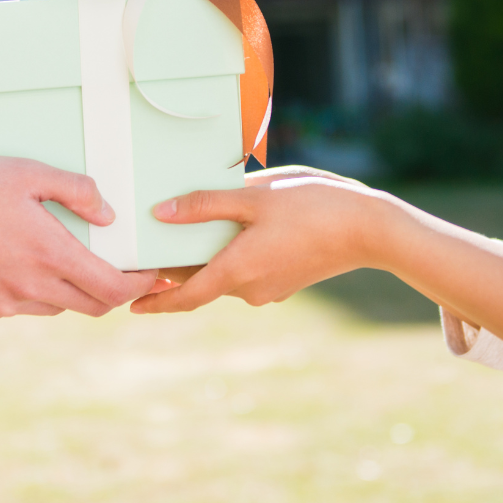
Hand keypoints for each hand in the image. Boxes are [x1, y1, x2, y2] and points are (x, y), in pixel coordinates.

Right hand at [0, 152, 158, 324]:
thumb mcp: (26, 171)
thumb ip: (75, 190)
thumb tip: (109, 215)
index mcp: (49, 254)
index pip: (113, 289)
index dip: (138, 284)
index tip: (148, 273)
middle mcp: (30, 288)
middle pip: (89, 306)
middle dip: (109, 291)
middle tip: (111, 268)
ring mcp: (3, 305)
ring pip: (52, 307)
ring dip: (64, 289)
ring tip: (51, 255)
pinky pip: (14, 308)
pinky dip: (21, 292)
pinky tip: (5, 261)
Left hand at [131, 166, 388, 313]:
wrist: (371, 229)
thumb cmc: (314, 206)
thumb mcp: (255, 196)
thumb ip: (206, 205)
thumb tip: (162, 214)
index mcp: (237, 271)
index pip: (185, 297)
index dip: (156, 303)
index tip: (130, 306)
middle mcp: (250, 289)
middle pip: (201, 282)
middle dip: (175, 271)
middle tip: (148, 252)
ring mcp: (271, 288)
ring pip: (225, 274)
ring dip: (205, 259)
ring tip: (187, 230)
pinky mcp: (287, 280)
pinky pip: (247, 271)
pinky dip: (230, 256)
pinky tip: (232, 229)